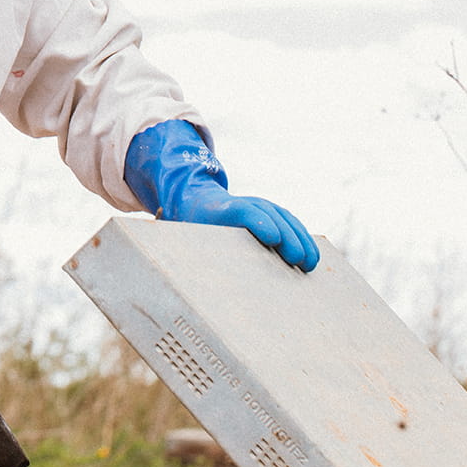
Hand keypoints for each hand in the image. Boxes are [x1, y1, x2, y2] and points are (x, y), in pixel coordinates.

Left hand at [124, 120, 318, 272]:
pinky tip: (312, 256)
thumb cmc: (181, 224)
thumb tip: (154, 269)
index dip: (257, 222)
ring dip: (299, 236)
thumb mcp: (172, 233)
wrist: (189, 196)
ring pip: (281, 215)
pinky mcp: (265, 213)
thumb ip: (167, 246)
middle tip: (299, 260)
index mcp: (212, 210)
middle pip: (266, 213)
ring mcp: (253, 204)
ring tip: (310, 262)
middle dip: (286, 235)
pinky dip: (302, 235)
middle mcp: (237, 203)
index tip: (270, 238)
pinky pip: (287, 220)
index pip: (239, 211)